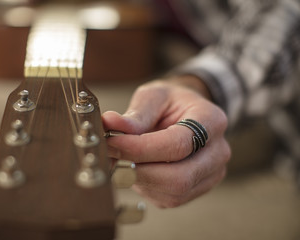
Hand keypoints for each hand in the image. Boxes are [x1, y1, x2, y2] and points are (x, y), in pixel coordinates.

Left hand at [102, 76, 230, 207]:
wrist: (185, 114)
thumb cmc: (170, 103)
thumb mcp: (153, 97)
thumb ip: (135, 114)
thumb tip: (110, 124)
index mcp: (211, 121)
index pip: (177, 145)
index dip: (140, 148)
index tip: (112, 143)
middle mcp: (217, 152)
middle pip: (179, 177)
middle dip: (138, 169)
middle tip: (110, 156)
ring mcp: (210, 175)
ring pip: (173, 192)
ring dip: (139, 179)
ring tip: (120, 160)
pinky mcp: (195, 190)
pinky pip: (167, 199)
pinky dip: (144, 186)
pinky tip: (134, 168)